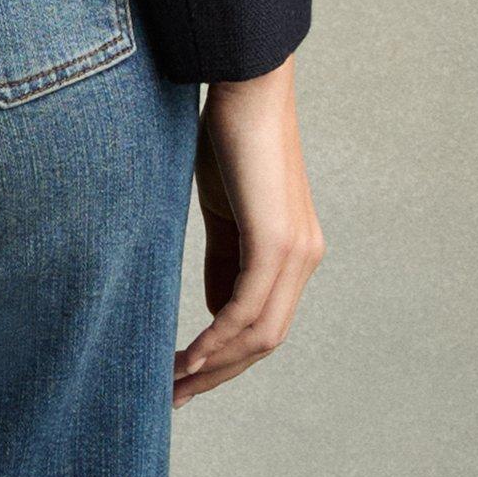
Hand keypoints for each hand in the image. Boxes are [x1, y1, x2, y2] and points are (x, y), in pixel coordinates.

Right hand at [174, 53, 324, 407]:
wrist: (245, 81)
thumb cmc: (229, 133)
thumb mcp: (224, 206)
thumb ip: (225, 256)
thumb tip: (215, 311)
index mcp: (294, 250)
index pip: (264, 321)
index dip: (227, 356)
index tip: (186, 374)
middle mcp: (304, 257)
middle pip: (266, 340)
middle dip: (219, 374)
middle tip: (175, 395)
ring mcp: (295, 252)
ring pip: (259, 334)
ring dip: (213, 365)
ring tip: (172, 382)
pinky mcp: (275, 241)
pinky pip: (246, 309)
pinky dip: (216, 339)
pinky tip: (187, 356)